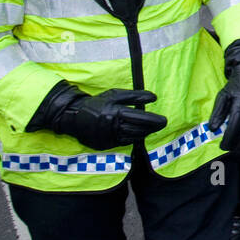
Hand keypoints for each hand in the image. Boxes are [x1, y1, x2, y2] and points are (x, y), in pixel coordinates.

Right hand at [31, 83, 166, 151]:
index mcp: (116, 112)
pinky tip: (139, 133)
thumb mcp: (115, 95)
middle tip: (161, 124)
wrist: (75, 118)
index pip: (140, 118)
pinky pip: (125, 143)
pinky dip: (134, 138)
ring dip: (145, 133)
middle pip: (139, 129)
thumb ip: (135, 96)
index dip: (154, 120)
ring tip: (151, 128)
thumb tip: (154, 98)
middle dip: (152, 128)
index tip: (164, 120)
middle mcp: (113, 126)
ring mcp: (109, 137)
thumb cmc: (98, 103)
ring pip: (133, 137)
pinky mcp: (106, 145)